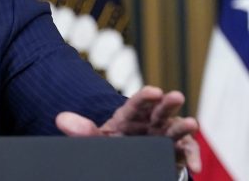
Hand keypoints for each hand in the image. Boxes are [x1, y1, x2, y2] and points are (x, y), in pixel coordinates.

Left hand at [55, 86, 199, 173]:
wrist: (124, 159)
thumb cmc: (111, 144)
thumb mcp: (96, 138)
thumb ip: (82, 131)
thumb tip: (60, 120)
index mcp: (129, 116)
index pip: (137, 104)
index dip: (145, 97)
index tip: (154, 91)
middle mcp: (149, 123)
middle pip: (159, 111)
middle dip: (167, 104)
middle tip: (175, 96)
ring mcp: (163, 137)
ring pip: (175, 130)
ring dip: (183, 127)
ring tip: (192, 123)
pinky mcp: (173, 152)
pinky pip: (184, 153)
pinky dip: (191, 157)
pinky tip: (195, 165)